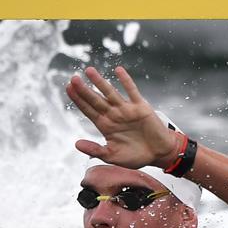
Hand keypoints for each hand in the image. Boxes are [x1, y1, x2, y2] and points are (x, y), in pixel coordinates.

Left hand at [65, 66, 179, 168]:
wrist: (159, 154)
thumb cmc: (135, 156)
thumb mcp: (112, 156)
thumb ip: (95, 150)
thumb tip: (76, 144)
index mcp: (105, 126)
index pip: (88, 110)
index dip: (78, 100)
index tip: (68, 89)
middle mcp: (114, 115)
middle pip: (96, 100)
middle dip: (84, 90)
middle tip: (73, 78)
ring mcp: (126, 109)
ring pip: (111, 93)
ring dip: (100, 82)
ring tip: (89, 71)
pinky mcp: (140, 107)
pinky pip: (132, 91)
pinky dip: (126, 81)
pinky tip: (118, 70)